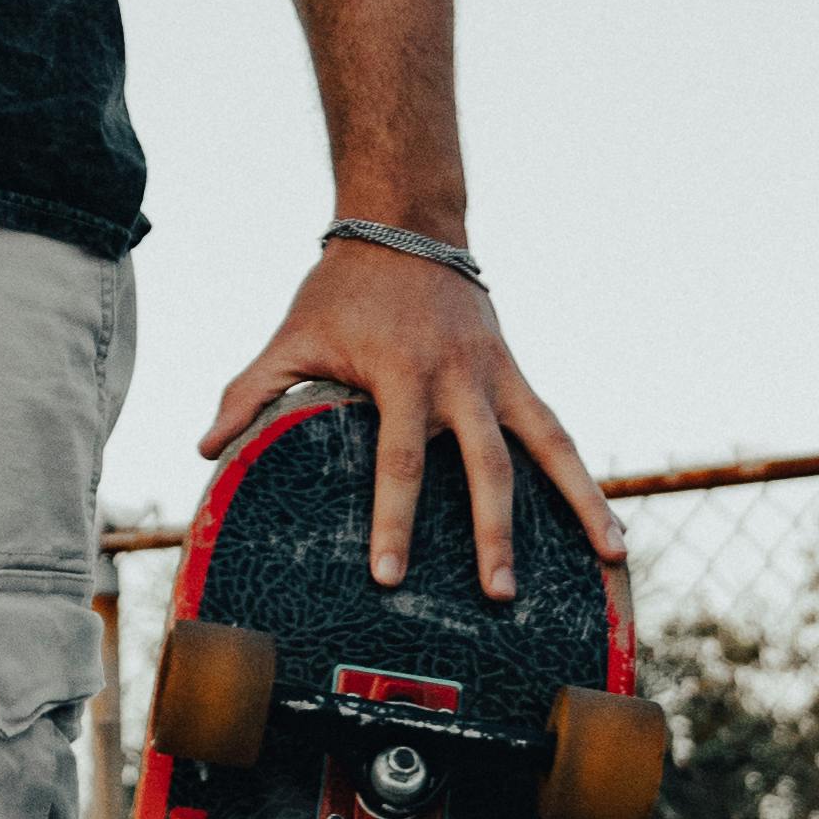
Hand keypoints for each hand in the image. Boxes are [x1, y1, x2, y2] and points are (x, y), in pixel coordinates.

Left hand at [204, 244, 622, 603]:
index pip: (398, 459)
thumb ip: (249, 394)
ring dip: (581, 502)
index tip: (390, 575)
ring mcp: (497, 376)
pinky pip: (557, 431)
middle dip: (493, 533)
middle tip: (499, 595)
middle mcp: (459, 379)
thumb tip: (205, 450)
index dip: (394, 518)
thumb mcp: (291, 336)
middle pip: (485, 466)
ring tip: (613, 555)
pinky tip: (607, 522)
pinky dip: (584, 476)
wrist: (405, 223)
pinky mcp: (517, 375)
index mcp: (400, 375)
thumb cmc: (341, 289)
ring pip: (550, 446)